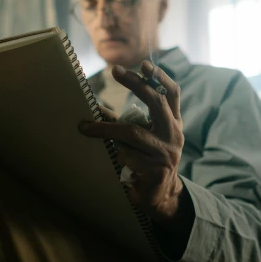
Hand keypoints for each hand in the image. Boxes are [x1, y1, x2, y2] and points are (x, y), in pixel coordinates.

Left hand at [79, 61, 185, 223]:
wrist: (160, 197)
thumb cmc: (146, 161)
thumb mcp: (140, 137)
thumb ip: (124, 121)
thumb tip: (95, 107)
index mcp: (172, 123)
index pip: (171, 94)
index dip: (160, 77)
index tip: (144, 64)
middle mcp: (173, 134)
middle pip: (156, 102)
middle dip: (135, 84)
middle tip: (115, 71)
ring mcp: (167, 152)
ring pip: (132, 132)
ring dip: (106, 130)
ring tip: (86, 128)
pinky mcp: (157, 171)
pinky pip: (128, 156)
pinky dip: (116, 156)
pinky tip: (116, 163)